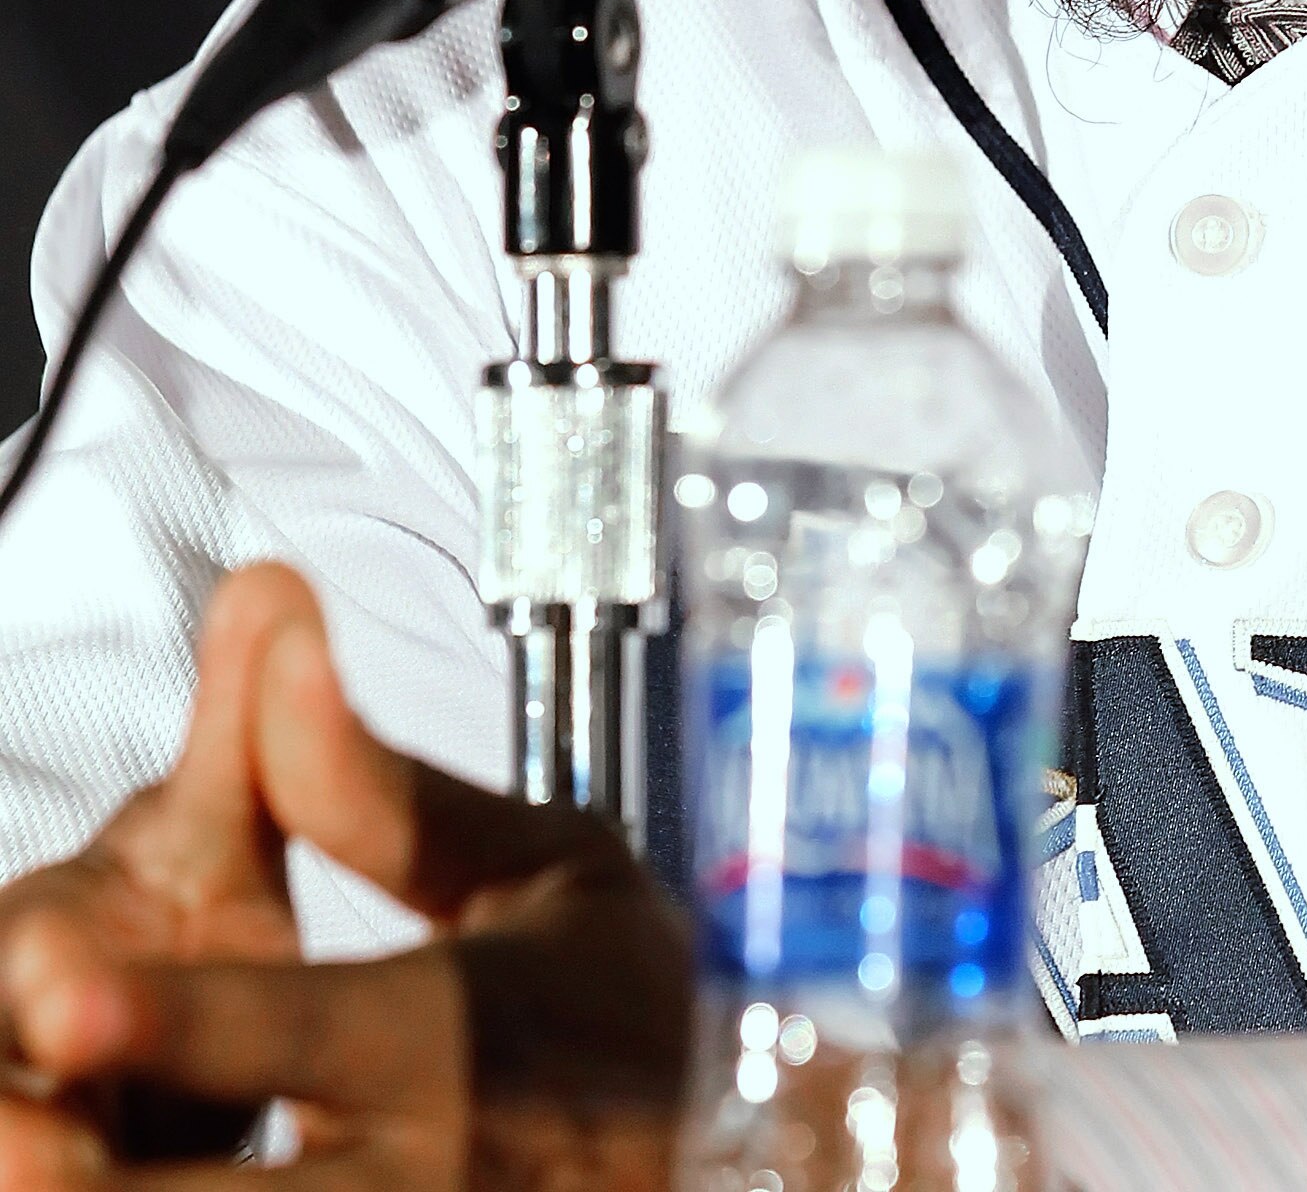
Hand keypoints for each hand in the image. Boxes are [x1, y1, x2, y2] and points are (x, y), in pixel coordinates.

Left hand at [0, 566, 688, 1191]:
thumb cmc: (615, 998)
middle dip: (108, 1181)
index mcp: (463, 1032)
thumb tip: (282, 656)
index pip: (305, 1021)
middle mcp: (435, 1169)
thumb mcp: (539, 865)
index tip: (57, 994)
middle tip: (1, 1141)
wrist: (743, 1143)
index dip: (180, 1015)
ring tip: (28, 1169)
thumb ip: (383, 793)